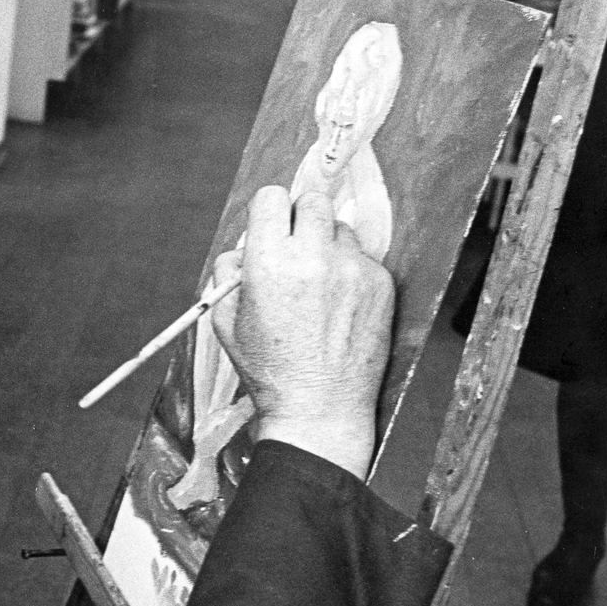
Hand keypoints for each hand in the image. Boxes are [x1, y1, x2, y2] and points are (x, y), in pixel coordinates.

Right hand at [208, 186, 394, 478]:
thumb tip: (245, 246)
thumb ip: (228, 273)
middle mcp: (313, 257)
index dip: (268, 212)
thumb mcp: (225, 320)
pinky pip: (363, 258)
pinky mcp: (381, 284)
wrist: (319, 409)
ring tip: (319, 283)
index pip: (272, 197)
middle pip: (312, 200)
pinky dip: (350, 271)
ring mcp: (353, 269)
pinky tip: (339, 304)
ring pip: (340, 228)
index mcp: (269, 262)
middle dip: (300, 217)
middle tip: (296, 246)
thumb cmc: (268, 368)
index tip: (271, 227)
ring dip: (327, 244)